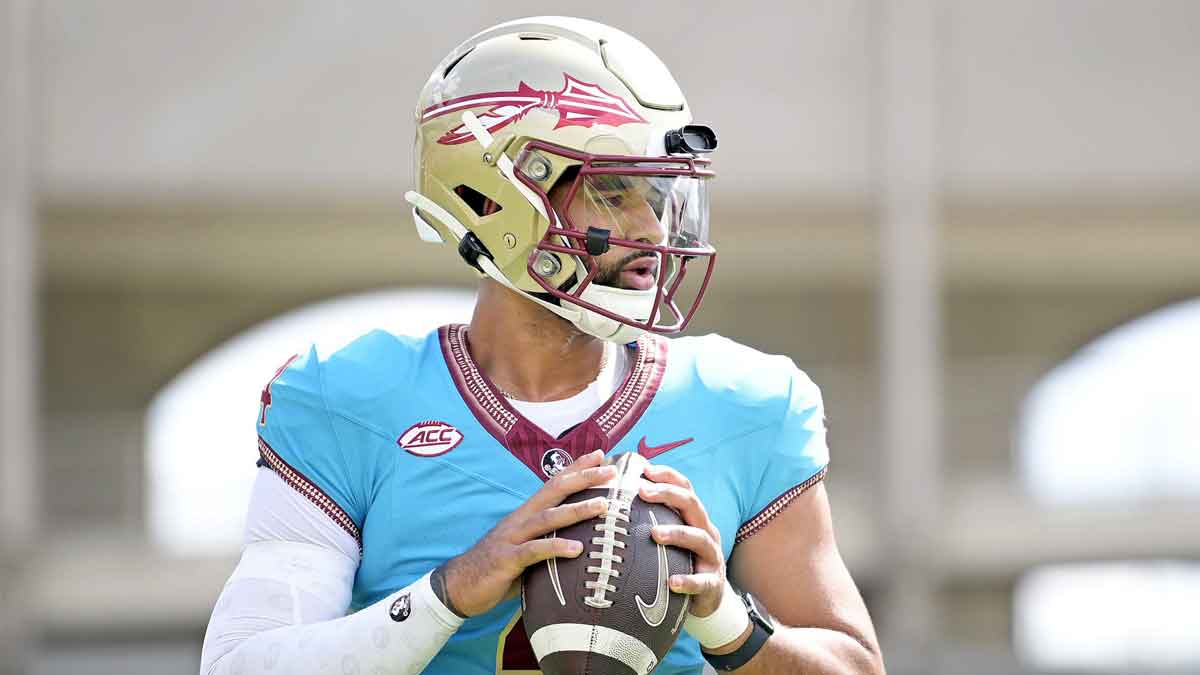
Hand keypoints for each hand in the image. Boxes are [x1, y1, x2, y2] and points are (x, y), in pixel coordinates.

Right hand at [439, 450, 614, 616]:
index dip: (576, 468)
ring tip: (602, 505)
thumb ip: (547, 539)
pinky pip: (534, 551)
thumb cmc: (498, 567)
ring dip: (576, 510)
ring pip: (548, 518)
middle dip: (583, 478)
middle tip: (610, 471)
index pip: (554, 484)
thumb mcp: (526, 547)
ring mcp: (512, 538)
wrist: (460, 586)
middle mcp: (520, 520)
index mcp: (526, 514)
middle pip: (554, 491)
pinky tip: (577, 548)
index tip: (600, 454)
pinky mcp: (506, 560)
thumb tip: (581, 540)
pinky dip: (556, 547)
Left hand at [639, 464, 726, 617]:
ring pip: (699, 538)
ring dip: (677, 533)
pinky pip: (701, 582)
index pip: (685, 488)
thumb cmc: (680, 562)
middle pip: (693, 504)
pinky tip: (671, 582)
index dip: (668, 476)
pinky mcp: (712, 584)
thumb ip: (653, 519)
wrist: (707, 598)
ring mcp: (712, 557)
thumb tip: (616, 498)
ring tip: (654, 534)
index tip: (645, 470)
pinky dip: (687, 580)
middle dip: (668, 494)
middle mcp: (706, 532)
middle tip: (642, 492)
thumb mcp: (672, 538)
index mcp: (695, 518)